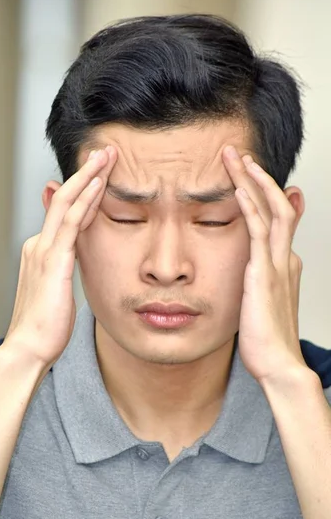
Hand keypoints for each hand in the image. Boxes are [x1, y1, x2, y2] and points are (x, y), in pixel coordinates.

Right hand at [2, 146, 116, 370]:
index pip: (64, 212)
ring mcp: (44, 250)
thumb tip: (76, 259)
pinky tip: (100, 184)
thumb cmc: (45, 327)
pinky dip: (86, 200)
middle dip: (86, 172)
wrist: (28, 348)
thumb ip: (67, 271)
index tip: (101, 173)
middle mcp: (40, 244)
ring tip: (106, 156)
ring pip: (67, 202)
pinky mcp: (54, 260)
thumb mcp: (58, 292)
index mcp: (42, 252)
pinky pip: (72, 222)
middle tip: (106, 151)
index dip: (84, 190)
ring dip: (89, 176)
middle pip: (64, 198)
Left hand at [222, 145, 307, 386]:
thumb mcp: (260, 305)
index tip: (249, 176)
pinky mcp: (264, 273)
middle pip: (276, 205)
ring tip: (235, 157)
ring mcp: (277, 263)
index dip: (263, 194)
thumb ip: (255, 283)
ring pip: (270, 209)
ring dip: (253, 180)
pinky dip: (250, 206)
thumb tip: (249, 272)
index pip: (276, 219)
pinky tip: (238, 188)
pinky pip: (257, 231)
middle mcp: (283, 258)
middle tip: (239, 153)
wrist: (279, 364)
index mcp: (282, 264)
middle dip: (257, 177)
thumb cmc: (265, 340)